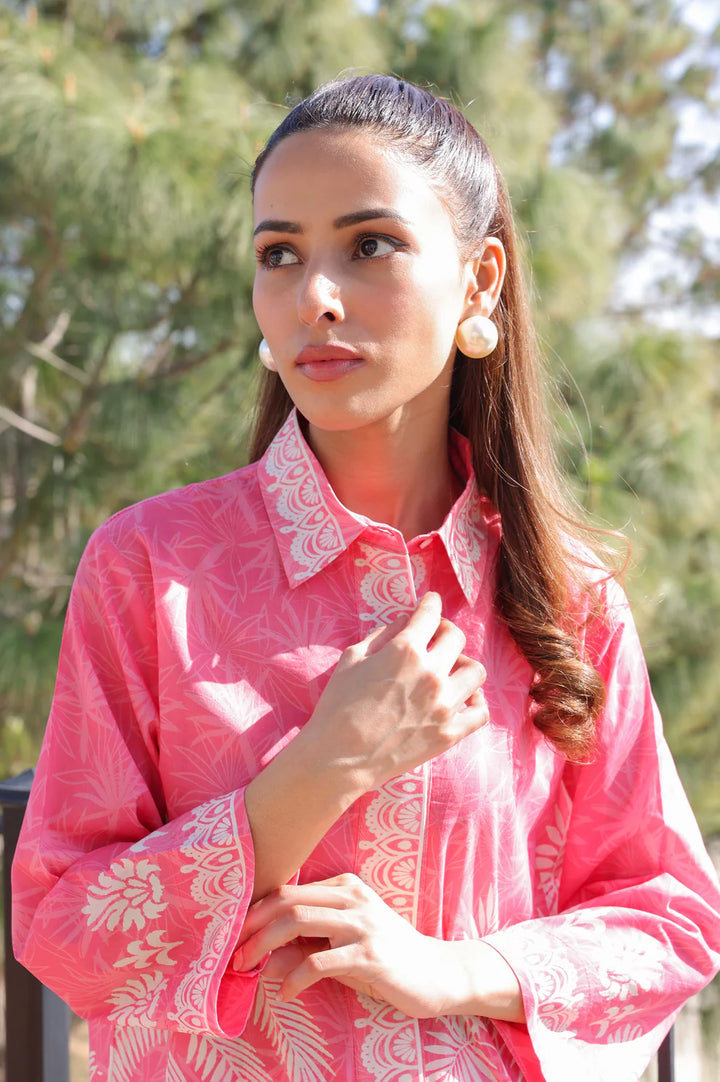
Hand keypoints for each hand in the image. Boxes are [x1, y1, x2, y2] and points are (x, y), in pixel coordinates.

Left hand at [233, 874, 476, 1017]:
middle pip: (288, 900)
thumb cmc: (387, 960)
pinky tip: (286, 991)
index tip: (235, 934)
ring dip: (265, 944)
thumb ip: (308, 945)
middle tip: (233, 953)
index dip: (256, 911)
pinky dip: (295, 977)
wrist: (439, 974)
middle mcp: (353, 898)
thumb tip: (263, 957)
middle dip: (253, 926)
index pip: (289, 890)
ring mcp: (363, 924)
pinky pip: (320, 961)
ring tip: (249, 967)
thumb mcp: (343, 948)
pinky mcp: (370, 955)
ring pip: (299, 920)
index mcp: (346, 887)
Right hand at [295, 592, 488, 793]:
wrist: (338, 758)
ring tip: (449, 670)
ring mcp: (445, 705)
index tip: (430, 603)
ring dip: (462, 664)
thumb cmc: (337, 706)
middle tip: (435, 637)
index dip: (430, 603)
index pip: (430, 614)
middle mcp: (431, 673)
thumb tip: (405, 621)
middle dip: (445, 631)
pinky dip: (475, 702)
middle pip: (456, 637)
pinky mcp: (450, 733)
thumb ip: (382, 635)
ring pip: (475, 670)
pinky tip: (461, 699)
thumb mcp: (351, 659)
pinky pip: (481, 711)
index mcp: (405, 650)